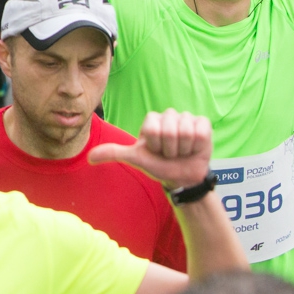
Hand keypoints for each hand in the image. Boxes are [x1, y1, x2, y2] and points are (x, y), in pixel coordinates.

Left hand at [89, 108, 212, 189]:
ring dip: (183, 149)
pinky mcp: (203, 124)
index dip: (155, 146)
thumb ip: (113, 153)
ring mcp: (187, 118)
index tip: (156, 151)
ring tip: (181, 152)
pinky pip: (201, 132)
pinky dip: (197, 146)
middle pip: (169, 131)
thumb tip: (89, 157)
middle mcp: (169, 115)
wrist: (182, 177)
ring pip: (185, 132)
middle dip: (169, 149)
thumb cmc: (158, 165)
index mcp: (152, 120)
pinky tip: (193, 148)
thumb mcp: (136, 159)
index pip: (153, 130)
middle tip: (170, 153)